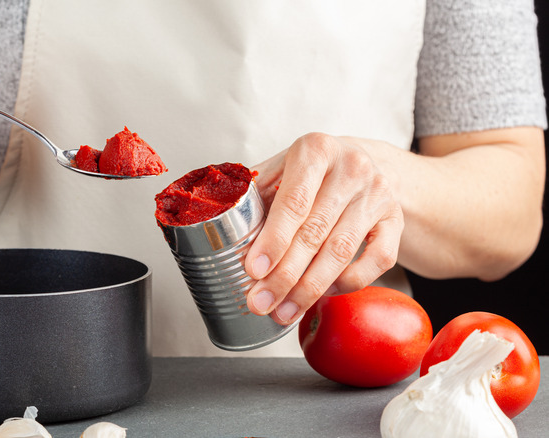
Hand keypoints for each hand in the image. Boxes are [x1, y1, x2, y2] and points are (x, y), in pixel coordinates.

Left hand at [244, 133, 404, 324]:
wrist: (362, 160)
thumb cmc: (311, 170)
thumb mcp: (281, 167)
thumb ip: (253, 193)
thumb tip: (217, 225)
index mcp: (316, 150)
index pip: (293, 202)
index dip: (273, 240)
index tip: (253, 270)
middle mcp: (352, 168)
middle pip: (315, 232)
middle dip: (284, 275)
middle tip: (260, 302)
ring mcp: (378, 195)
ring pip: (342, 251)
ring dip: (310, 288)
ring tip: (284, 311)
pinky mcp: (396, 220)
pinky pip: (378, 261)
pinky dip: (348, 283)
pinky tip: (323, 294)